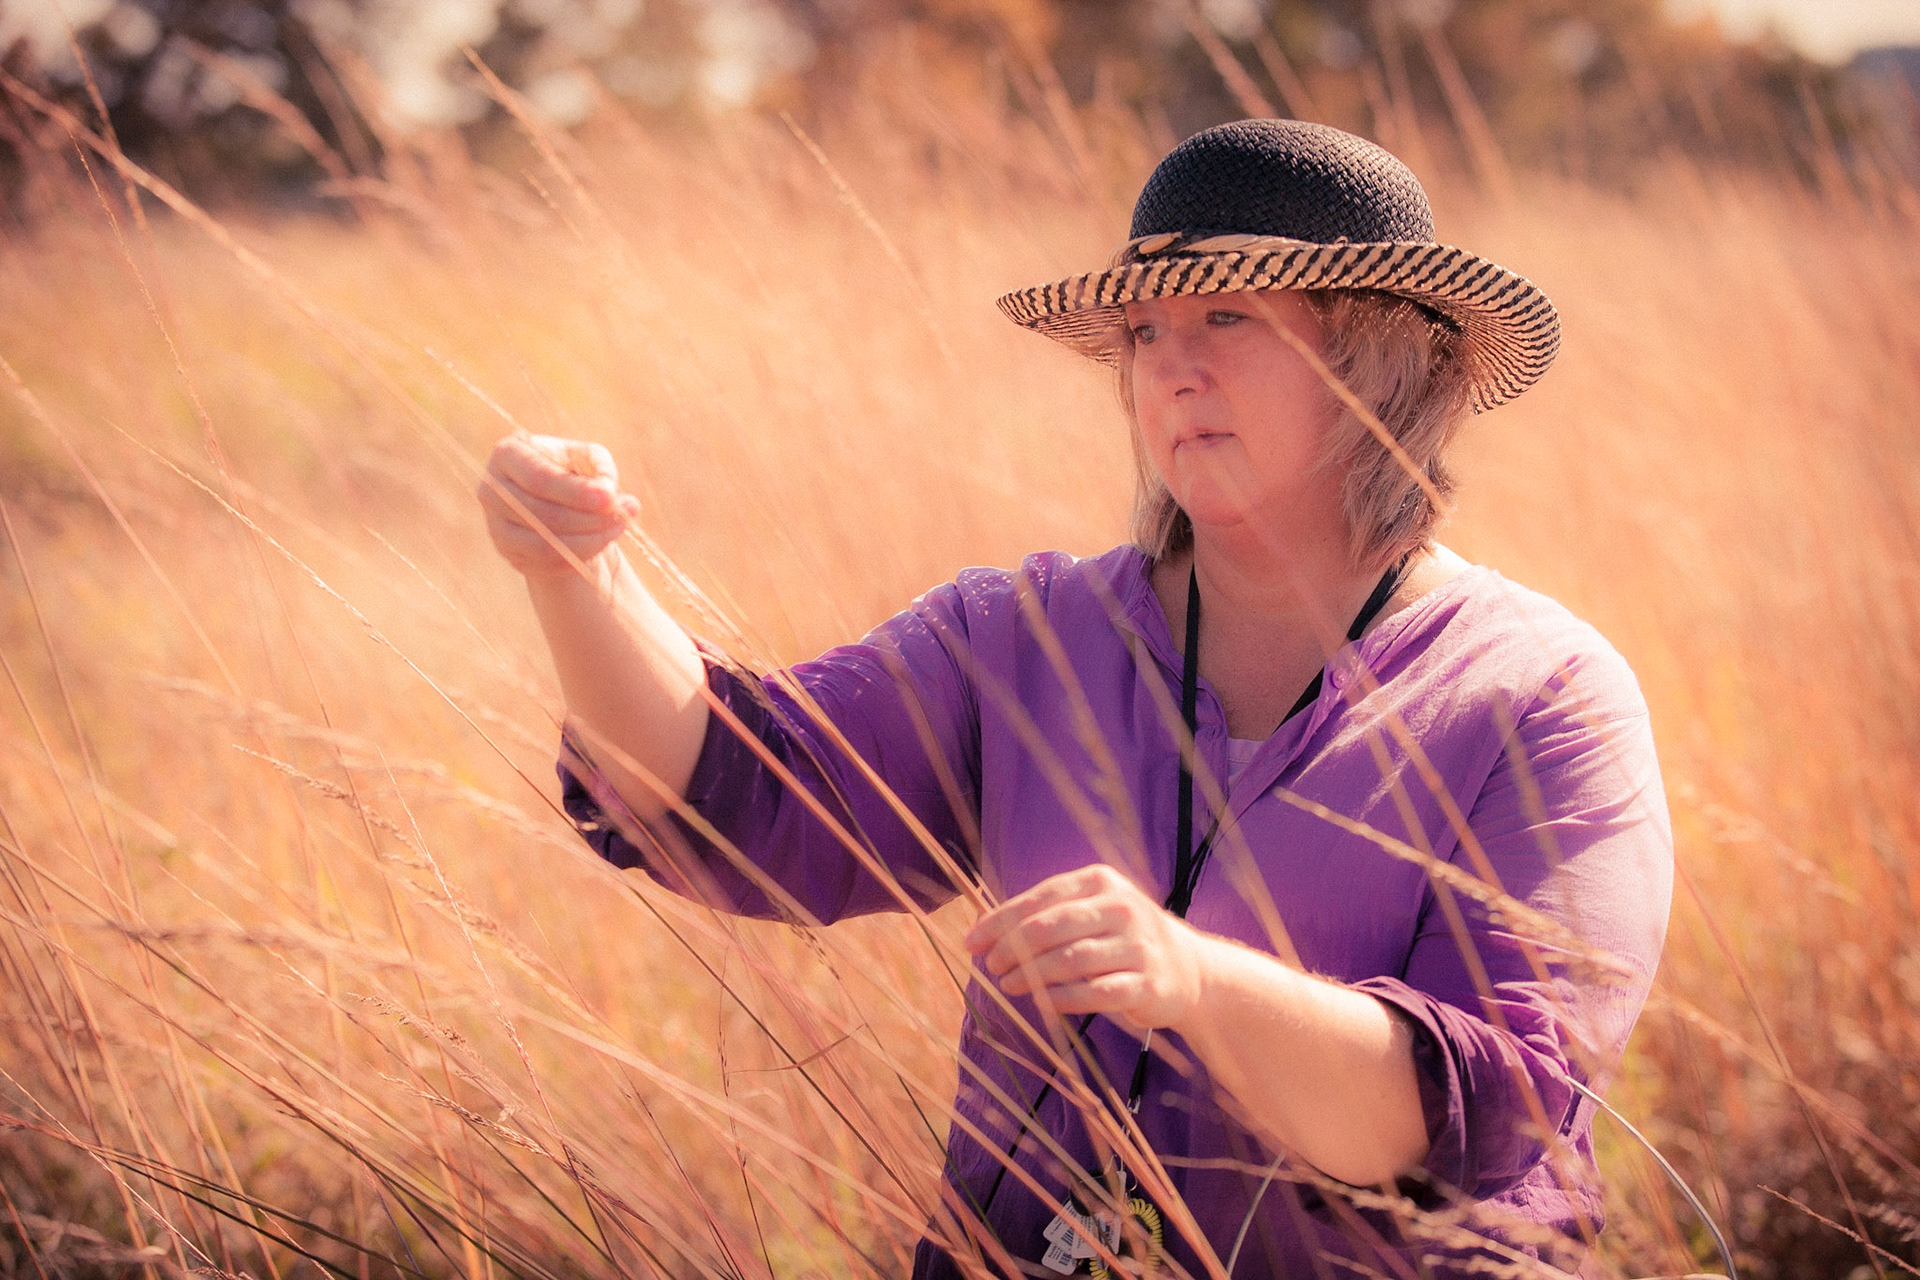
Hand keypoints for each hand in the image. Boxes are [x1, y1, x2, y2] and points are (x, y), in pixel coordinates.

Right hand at [477, 434, 639, 581]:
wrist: (557, 503)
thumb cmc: (573, 472)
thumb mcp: (589, 458)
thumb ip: (600, 468)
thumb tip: (609, 494)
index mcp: (508, 454)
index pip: (540, 478)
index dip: (576, 492)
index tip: (611, 498)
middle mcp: (492, 490)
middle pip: (544, 513)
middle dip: (590, 518)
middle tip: (624, 514)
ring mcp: (496, 525)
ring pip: (545, 543)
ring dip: (590, 539)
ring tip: (619, 526)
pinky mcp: (508, 552)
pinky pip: (547, 562)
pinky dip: (580, 555)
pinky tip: (602, 541)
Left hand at [964, 864, 1205, 1031]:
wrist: (1189, 968)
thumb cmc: (1122, 937)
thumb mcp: (1092, 910)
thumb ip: (1046, 914)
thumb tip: (984, 931)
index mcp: (1101, 882)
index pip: (1040, 898)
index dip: (1001, 921)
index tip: (972, 942)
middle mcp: (1121, 908)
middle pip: (1052, 927)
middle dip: (1013, 949)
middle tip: (990, 966)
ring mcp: (1137, 945)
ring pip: (1071, 961)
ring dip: (1032, 977)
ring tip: (1008, 986)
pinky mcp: (1147, 983)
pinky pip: (1095, 993)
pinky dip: (1062, 999)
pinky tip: (1041, 1003)